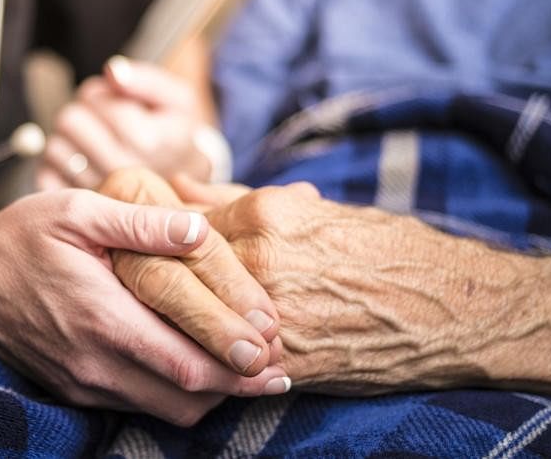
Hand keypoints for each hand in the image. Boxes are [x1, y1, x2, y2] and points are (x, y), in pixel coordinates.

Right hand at [0, 188, 288, 426]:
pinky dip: (174, 393)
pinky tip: (195, 366)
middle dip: (237, 388)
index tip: (277, 355)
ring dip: (208, 395)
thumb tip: (200, 231)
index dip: (239, 367)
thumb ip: (142, 222)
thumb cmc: (22, 236)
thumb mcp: (78, 211)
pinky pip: (137, 405)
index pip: (188, 364)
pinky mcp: (73, 390)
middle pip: (186, 399)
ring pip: (165, 410)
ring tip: (244, 369)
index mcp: (102, 318)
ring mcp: (82, 383)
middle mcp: (94, 363)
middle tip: (278, 370)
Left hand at [37, 57, 212, 189]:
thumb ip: (145, 80)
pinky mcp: (80, 207)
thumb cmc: (176, 135)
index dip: (101, 93)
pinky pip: (47, 175)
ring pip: (54, 147)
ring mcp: (99, 192)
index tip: (117, 102)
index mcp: (146, 140)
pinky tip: (84, 163)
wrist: (184, 188)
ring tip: (95, 142)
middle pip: (70, 121)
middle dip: (82, 112)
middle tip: (101, 120)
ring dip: (69, 139)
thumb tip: (112, 72)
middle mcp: (121, 170)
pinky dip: (59, 165)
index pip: (94, 99)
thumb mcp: (177, 100)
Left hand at [124, 177, 550, 397]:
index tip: (112, 232)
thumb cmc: (388, 250)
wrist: (455, 308)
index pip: (175, 220)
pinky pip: (221, 364)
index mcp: (268, 217)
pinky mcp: (288, 363)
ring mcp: (274, 317)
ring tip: (120, 321)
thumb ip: (241, 201)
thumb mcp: (315, 210)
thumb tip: (180, 186)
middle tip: (96, 279)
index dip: (137, 228)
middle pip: (164, 271)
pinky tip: (171, 358)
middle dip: (124, 275)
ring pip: (184, 321)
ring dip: (149, 321)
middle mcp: (264, 265)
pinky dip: (192, 360)